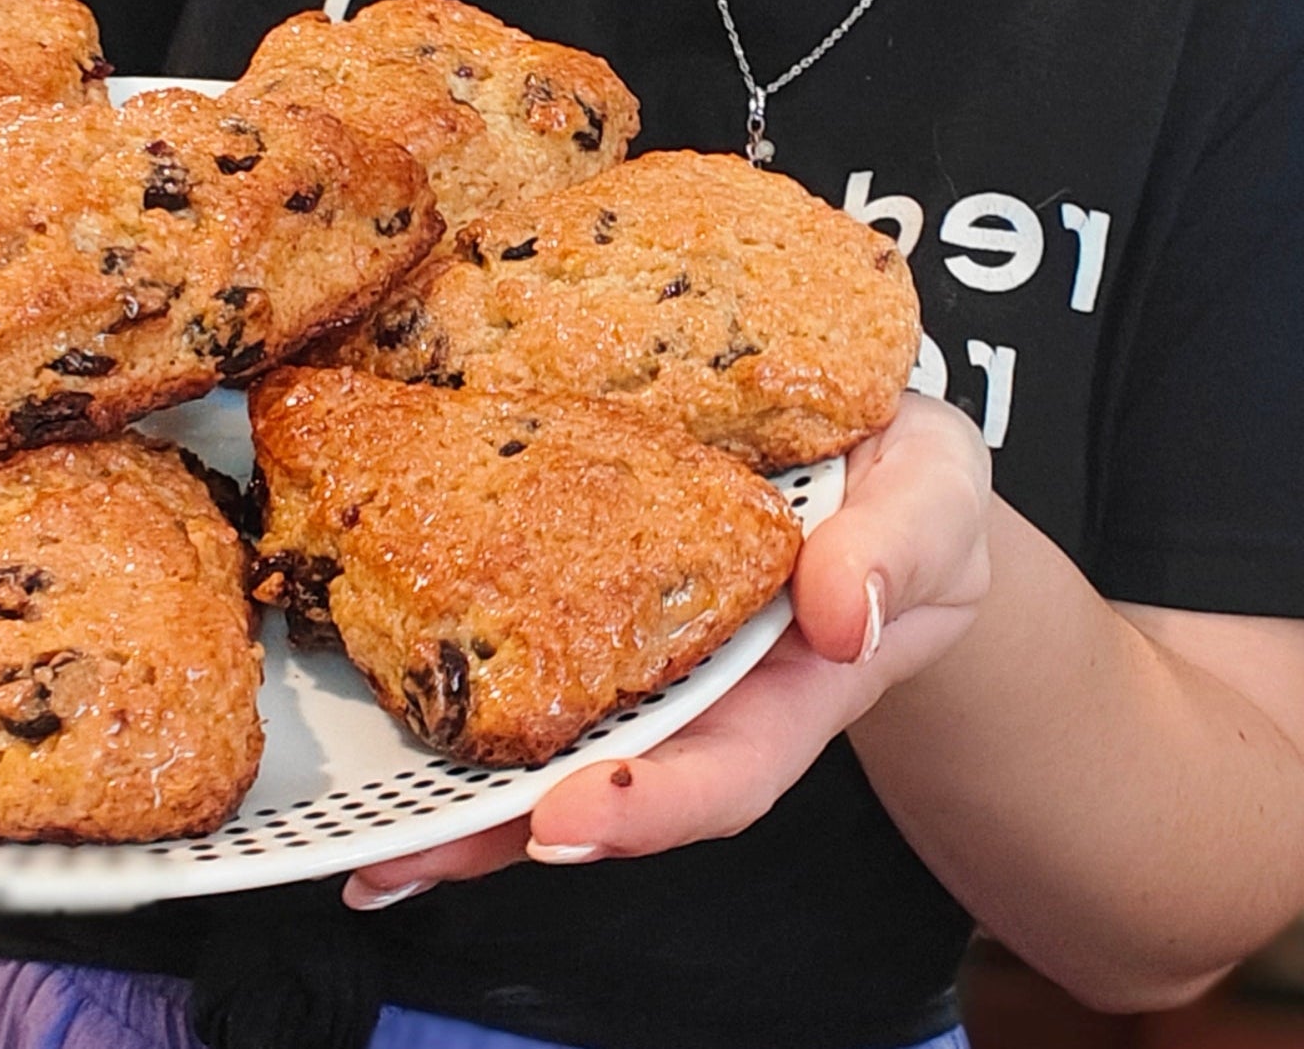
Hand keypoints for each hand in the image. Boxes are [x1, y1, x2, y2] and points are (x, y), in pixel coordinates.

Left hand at [342, 391, 990, 907]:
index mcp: (791, 677)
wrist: (873, 446)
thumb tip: (843, 608)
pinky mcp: (588, 582)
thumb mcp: (935, 493)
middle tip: (409, 856)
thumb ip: (901, 546)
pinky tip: (376, 698)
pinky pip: (525, 639)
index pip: (725, 769)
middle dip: (506, 828)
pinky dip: (452, 678)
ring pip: (549, 734)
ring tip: (368, 841)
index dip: (649, 806)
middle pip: (607, 781)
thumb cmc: (908, 479)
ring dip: (458, 795)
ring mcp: (643, 649)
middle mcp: (702, 684)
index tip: (567, 820)